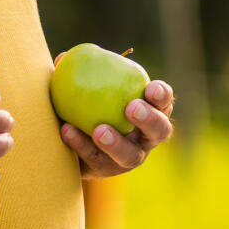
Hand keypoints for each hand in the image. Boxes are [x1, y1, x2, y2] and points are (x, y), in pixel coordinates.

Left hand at [60, 78, 174, 177]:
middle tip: (131, 108)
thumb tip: (64, 57)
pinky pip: (95, 159)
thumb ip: (79, 73)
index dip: (162, 95)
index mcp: (150, 111)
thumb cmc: (86, 104)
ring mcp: (129, 157)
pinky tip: (67, 130)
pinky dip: (81, 144)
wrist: (71, 141)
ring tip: (99, 130)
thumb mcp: (85, 87)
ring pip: (130, 155)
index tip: (150, 88)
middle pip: (159, 131)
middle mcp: (146, 137)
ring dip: (116, 143)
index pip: (164, 102)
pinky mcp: (106, 170)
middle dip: (150, 120)